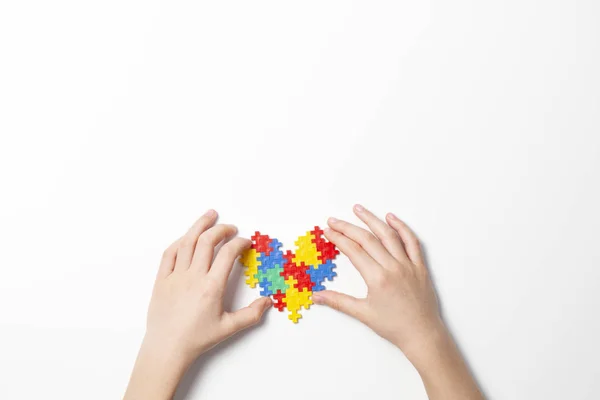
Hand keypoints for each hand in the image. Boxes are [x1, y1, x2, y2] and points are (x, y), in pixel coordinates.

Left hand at [124, 210, 271, 399]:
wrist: (166, 348)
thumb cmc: (197, 339)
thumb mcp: (228, 328)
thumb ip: (251, 314)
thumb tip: (268, 301)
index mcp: (211, 287)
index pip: (227, 254)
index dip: (239, 243)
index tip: (246, 242)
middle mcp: (193, 277)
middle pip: (207, 242)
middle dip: (221, 230)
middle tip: (231, 227)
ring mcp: (175, 276)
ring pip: (187, 242)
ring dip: (199, 226)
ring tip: (210, 215)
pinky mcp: (161, 280)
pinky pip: (169, 254)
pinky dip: (180, 241)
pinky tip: (187, 236)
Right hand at [313, 204, 442, 361]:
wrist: (422, 334)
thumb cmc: (393, 326)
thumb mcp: (362, 314)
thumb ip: (338, 301)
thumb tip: (316, 296)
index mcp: (377, 278)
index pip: (353, 251)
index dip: (338, 238)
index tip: (328, 231)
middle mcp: (393, 267)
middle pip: (367, 239)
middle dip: (348, 227)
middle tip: (334, 220)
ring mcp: (408, 264)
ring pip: (388, 235)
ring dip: (372, 219)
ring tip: (358, 209)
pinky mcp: (420, 266)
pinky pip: (411, 241)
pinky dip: (402, 227)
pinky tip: (391, 218)